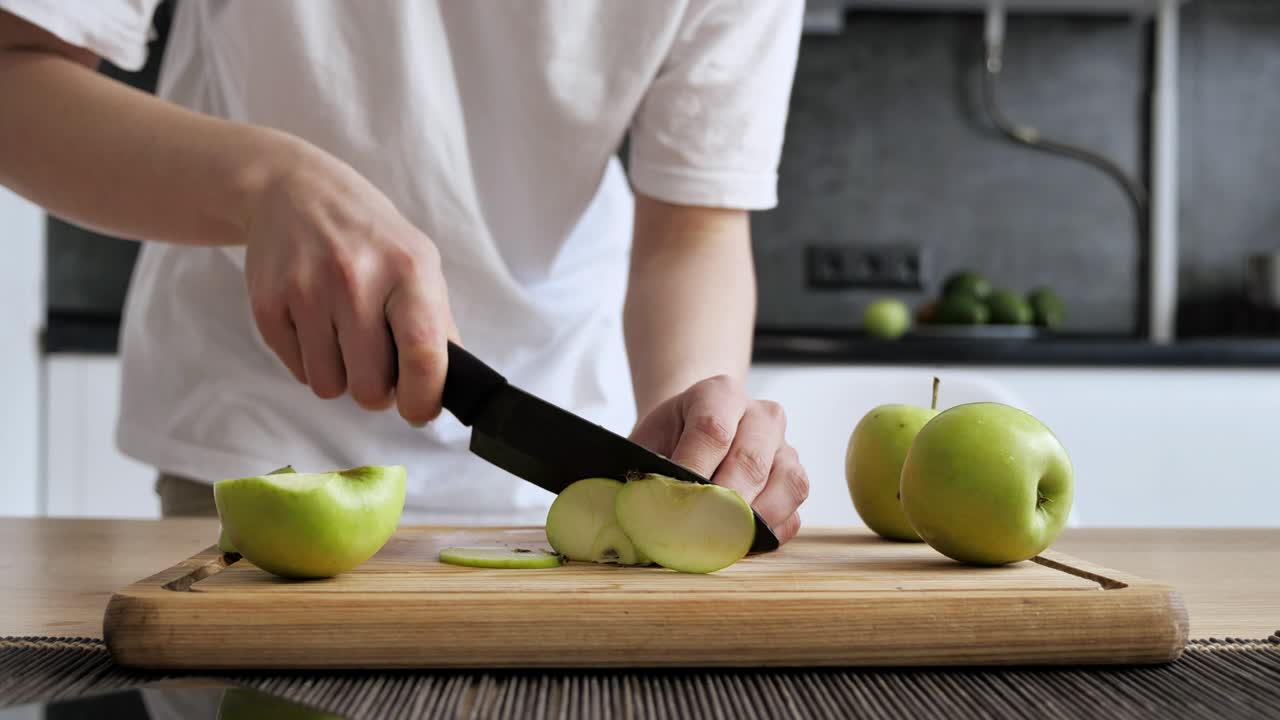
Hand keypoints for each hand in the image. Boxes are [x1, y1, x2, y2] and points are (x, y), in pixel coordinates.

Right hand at [244, 148, 458, 423]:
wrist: (295, 190)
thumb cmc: (370, 236)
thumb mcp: (418, 262)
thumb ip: (436, 324)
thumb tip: (446, 389)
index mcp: (408, 270)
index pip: (423, 355)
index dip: (424, 400)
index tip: (419, 410)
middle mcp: (355, 278)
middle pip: (370, 387)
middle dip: (377, 389)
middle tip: (376, 364)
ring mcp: (306, 290)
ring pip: (329, 387)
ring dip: (341, 376)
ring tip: (344, 338)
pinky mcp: (268, 303)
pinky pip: (298, 371)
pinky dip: (311, 360)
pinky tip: (316, 323)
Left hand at [630, 375, 807, 543]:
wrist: (694, 430)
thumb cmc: (671, 438)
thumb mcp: (648, 440)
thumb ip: (645, 468)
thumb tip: (641, 505)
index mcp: (720, 394)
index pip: (713, 430)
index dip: (694, 469)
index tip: (675, 501)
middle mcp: (761, 415)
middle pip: (750, 460)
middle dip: (723, 503)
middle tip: (697, 532)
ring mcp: (785, 448)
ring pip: (786, 484)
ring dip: (754, 520)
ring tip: (723, 542)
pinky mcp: (795, 481)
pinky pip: (793, 512)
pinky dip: (771, 534)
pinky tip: (743, 544)